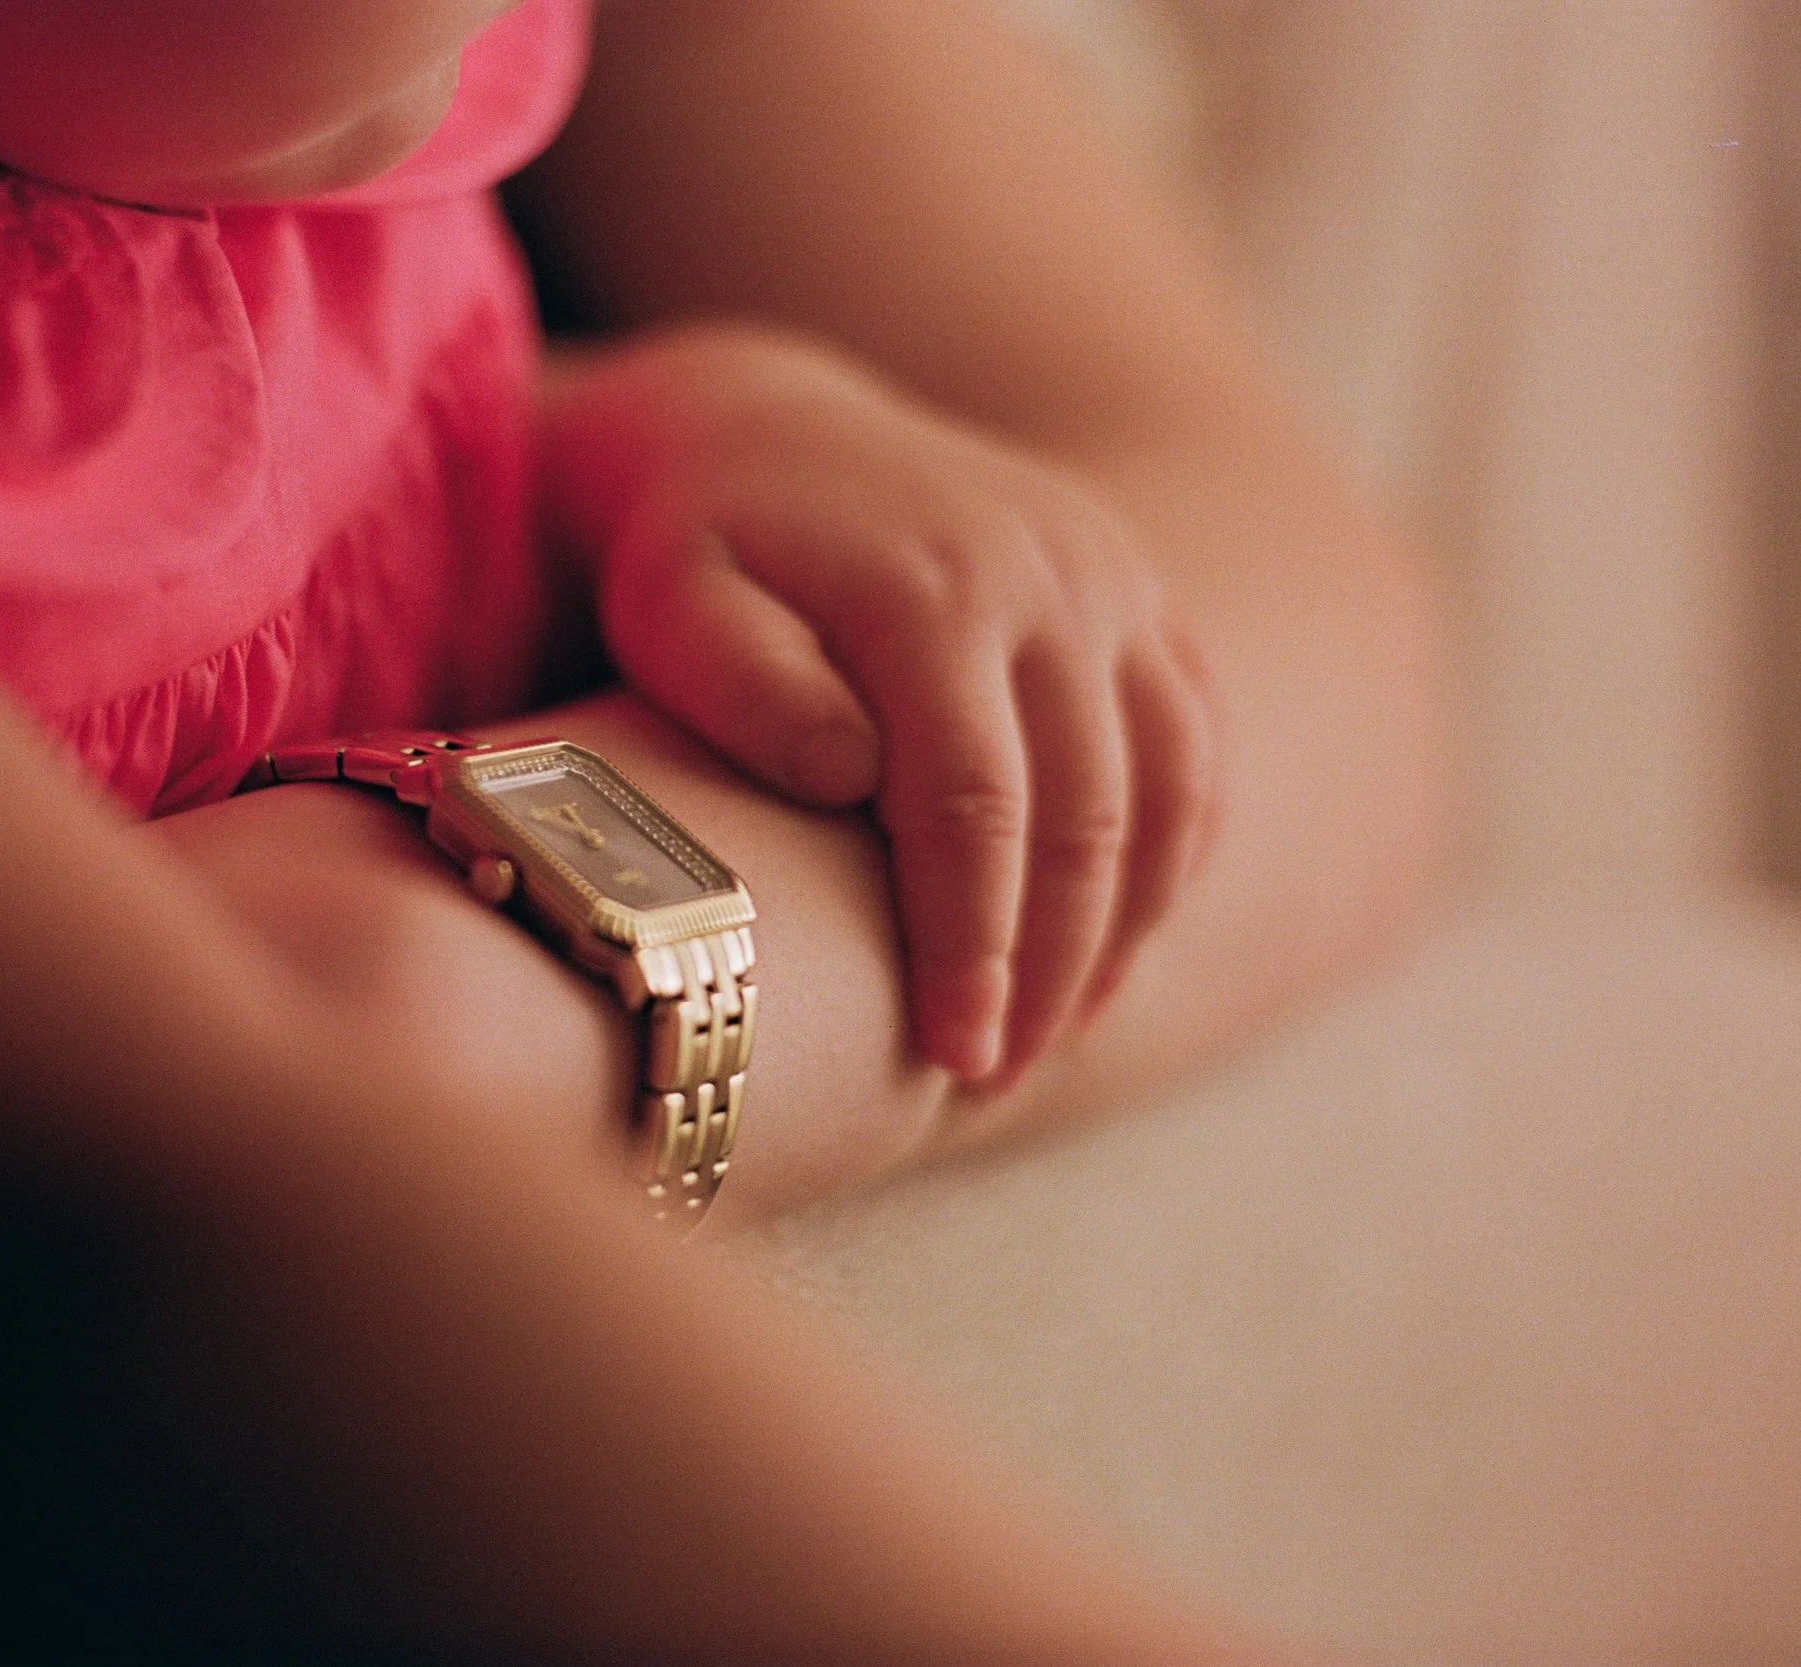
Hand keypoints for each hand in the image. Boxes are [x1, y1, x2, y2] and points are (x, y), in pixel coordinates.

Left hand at [545, 326, 1221, 1088]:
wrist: (763, 429)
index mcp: (933, 588)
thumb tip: (850, 772)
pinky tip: (1119, 936)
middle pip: (1088, 813)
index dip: (972, 943)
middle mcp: (1051, 574)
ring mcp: (1111, 578)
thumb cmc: (693, 547)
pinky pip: (1194, 738)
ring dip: (1125, 925)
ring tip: (1056, 1034)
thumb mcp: (670, 600)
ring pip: (1168, 785)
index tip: (952, 1055)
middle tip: (996, 1077)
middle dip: (1052, 967)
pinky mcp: (1139, 593)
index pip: (977, 805)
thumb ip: (745, 683)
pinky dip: (1174, 847)